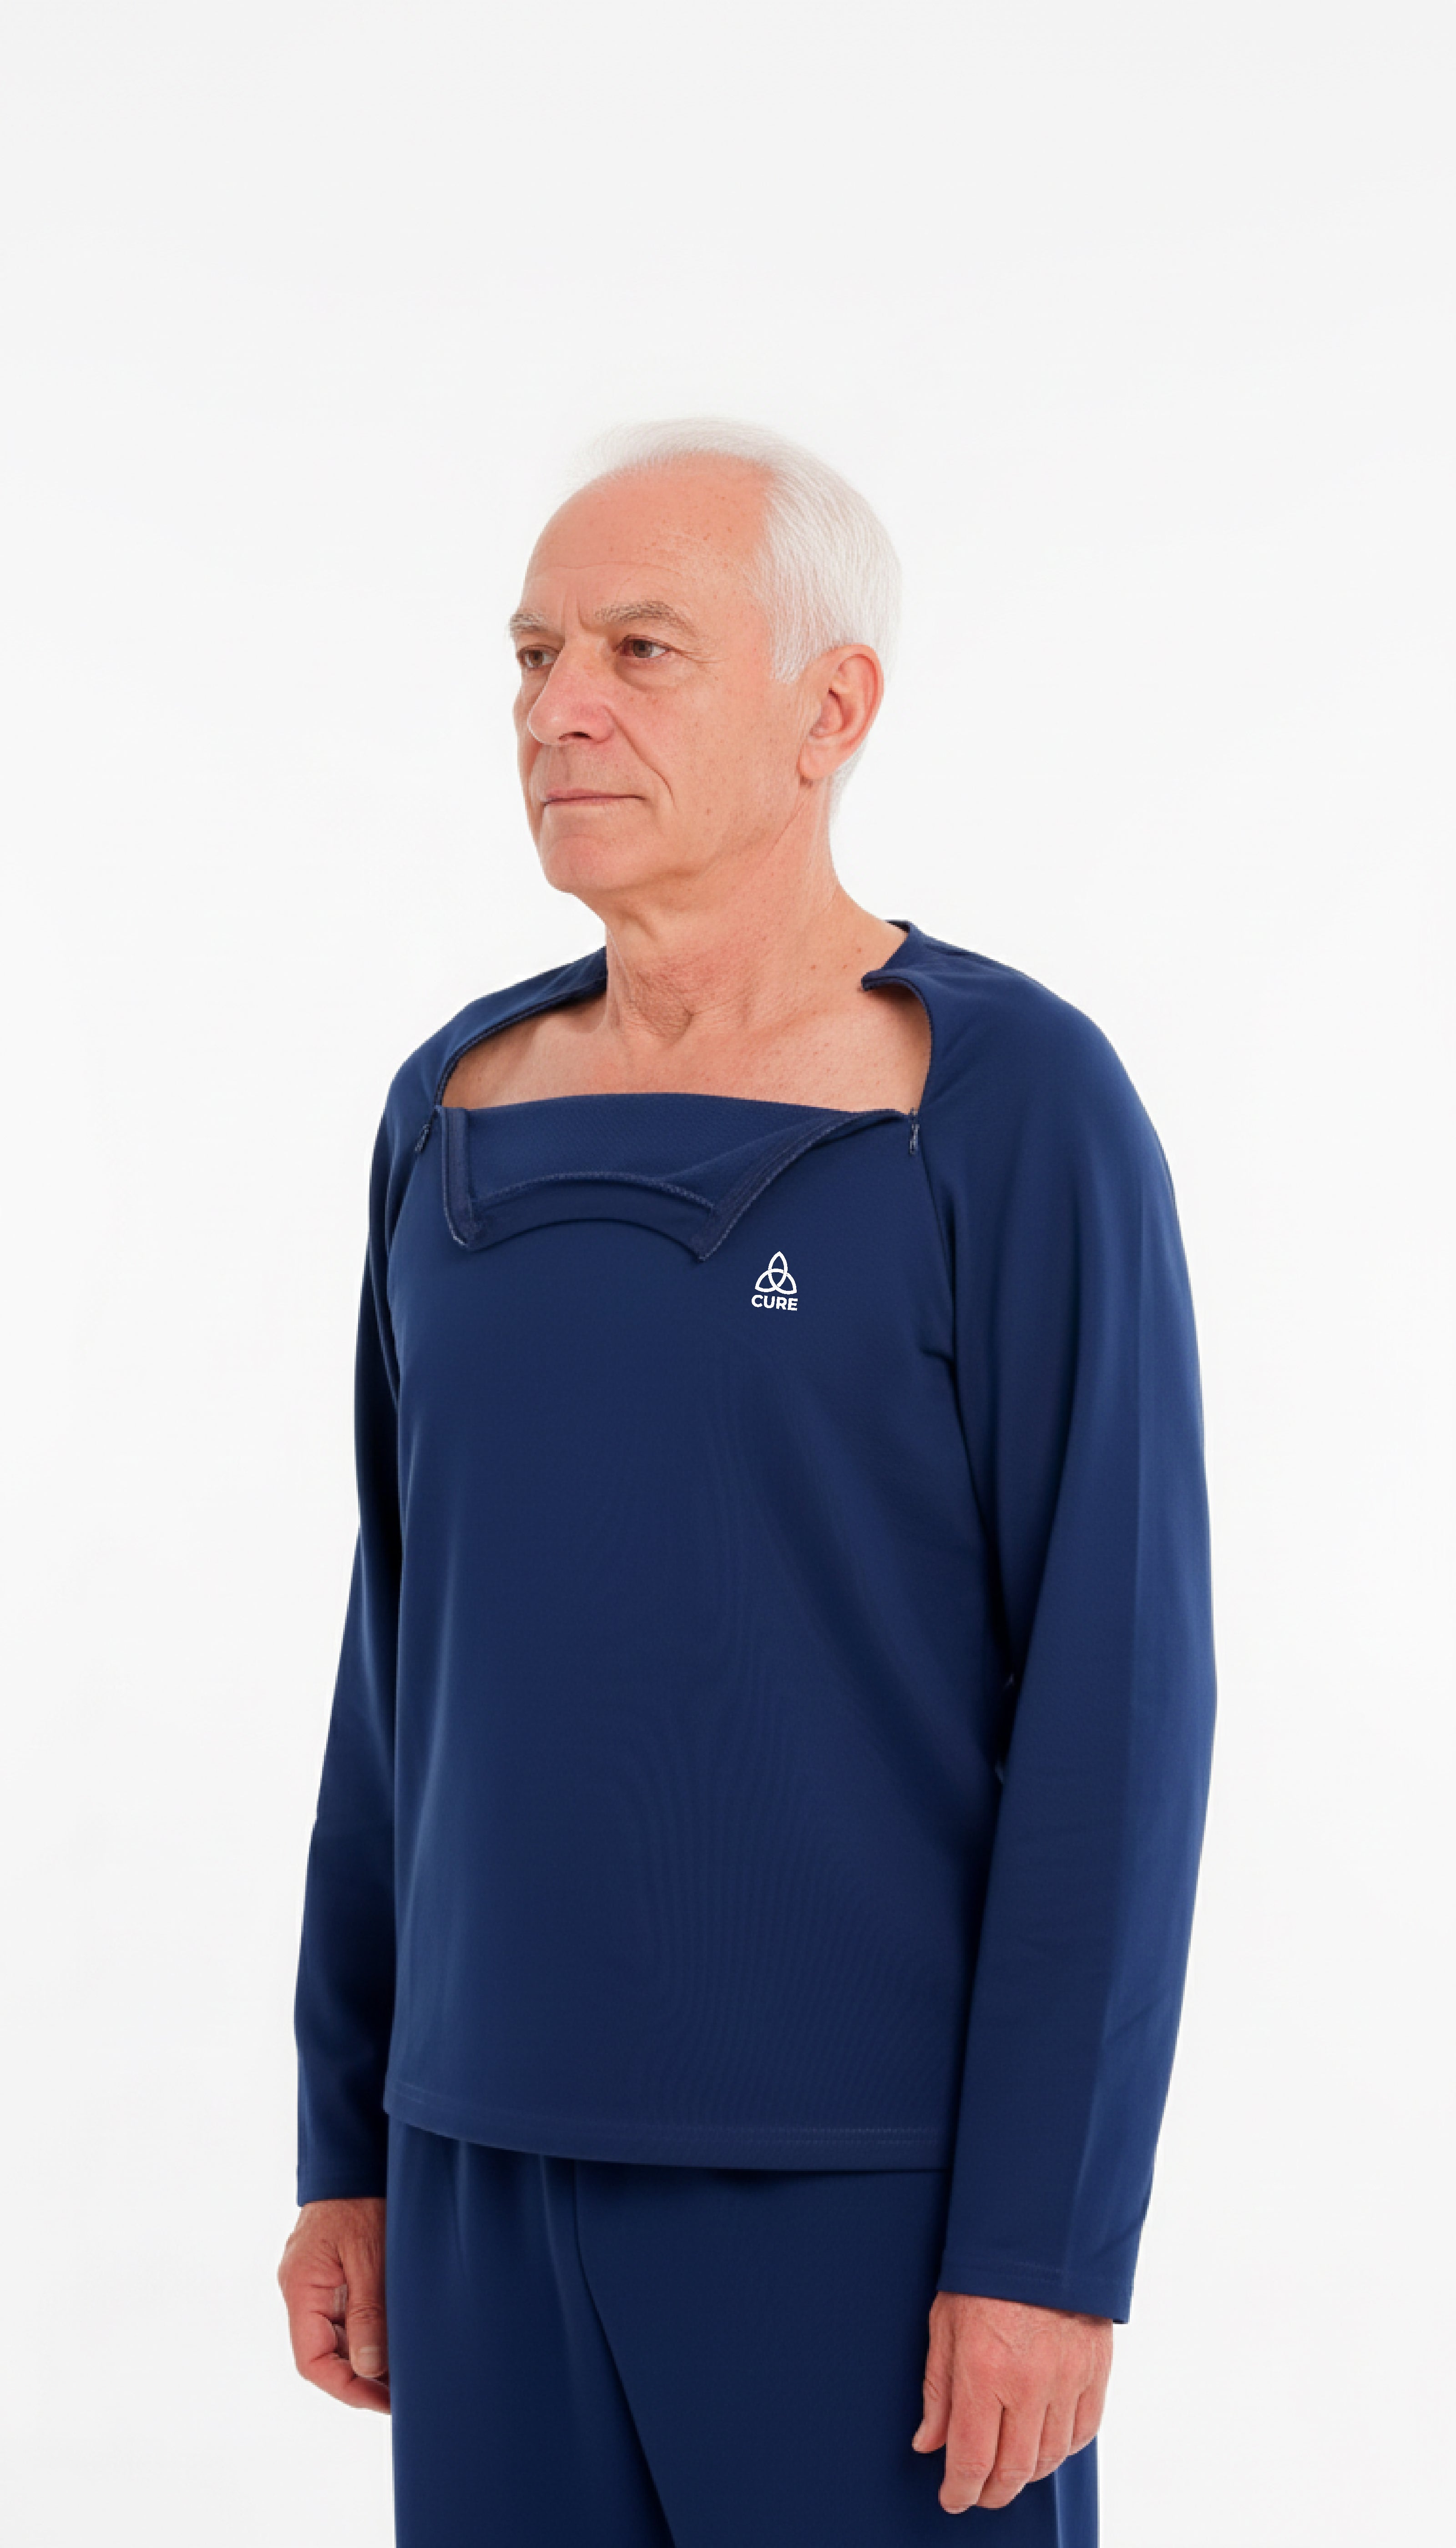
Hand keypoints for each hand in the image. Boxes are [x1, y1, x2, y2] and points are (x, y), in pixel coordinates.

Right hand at [277, 2196, 390, 2413]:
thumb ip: (368, 2312)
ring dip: (366, 2358)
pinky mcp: (331, 2273)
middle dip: (360, 2379)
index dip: (345, 2389)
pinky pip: (345, 2316)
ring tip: (406, 2375)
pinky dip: (368, 2334)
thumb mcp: (369, 2255)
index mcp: (301, 2287)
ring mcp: (314, 2282)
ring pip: (336, 2338)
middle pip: (324, 2354)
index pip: (311, 2361)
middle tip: (403, 2395)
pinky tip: (396, 2342)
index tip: (382, 2401)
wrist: (355, 2155)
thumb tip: (368, 2369)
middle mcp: (301, 2289)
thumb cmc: (361, 2199)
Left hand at [912, 2290, 1111, 2511]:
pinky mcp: (1096, 2371)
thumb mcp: (945, 2325)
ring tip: (1008, 2469)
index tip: (953, 2498)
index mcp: (985, 2370)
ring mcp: (1068, 2379)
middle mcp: (1029, 2383)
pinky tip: (1044, 2443)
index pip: (972, 2458)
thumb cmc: (986, 2275)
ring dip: (1026, 2473)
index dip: (960, 2490)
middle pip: (1014, 2470)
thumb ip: (938, 2390)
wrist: (1041, 2232)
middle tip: (978, 2493)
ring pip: (1050, 2457)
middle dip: (992, 2492)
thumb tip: (929, 2444)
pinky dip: (1062, 2448)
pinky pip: (1083, 2432)